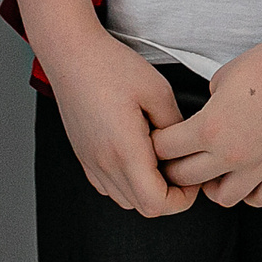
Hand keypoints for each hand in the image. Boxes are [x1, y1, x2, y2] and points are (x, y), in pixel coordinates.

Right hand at [7, 0, 194, 217]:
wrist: (71, 53)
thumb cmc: (111, 66)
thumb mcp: (157, 90)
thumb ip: (176, 126)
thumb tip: (184, 147)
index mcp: (125, 151)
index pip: (157, 204)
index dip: (182, 199)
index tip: (191, 177)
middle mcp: (104, 164)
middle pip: (143, 208)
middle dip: (168, 197)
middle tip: (179, 168)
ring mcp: (90, 162)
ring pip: (125, 200)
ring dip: (146, 190)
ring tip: (158, 161)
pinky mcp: (83, 155)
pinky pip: (109, 186)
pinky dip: (127, 182)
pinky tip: (136, 156)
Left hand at [148, 0, 261, 207]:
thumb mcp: (220, 79)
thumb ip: (206, 108)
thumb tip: (203, 121)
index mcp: (209, 127)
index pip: (165, 149)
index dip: (157, 143)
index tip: (159, 139)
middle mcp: (231, 154)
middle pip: (185, 178)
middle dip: (174, 168)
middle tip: (176, 158)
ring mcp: (259, 166)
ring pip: (222, 198)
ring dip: (211, 186)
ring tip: (213, 170)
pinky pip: (260, 199)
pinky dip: (248, 193)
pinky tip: (245, 176)